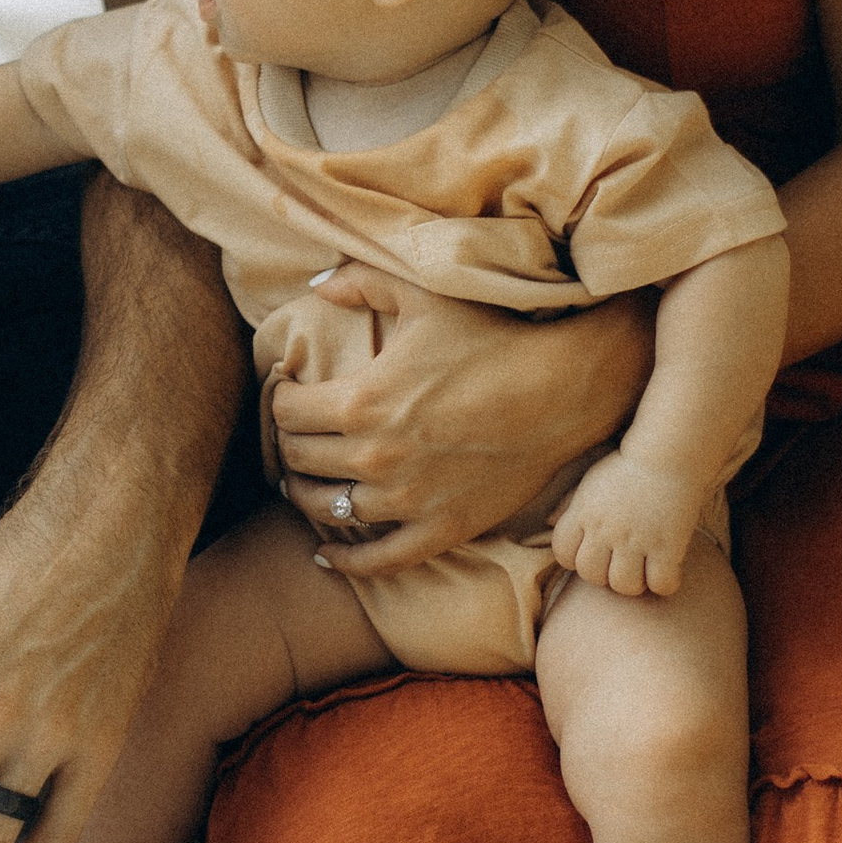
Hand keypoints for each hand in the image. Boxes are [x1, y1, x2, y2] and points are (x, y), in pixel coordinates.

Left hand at [272, 266, 654, 574]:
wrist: (561, 390)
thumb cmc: (492, 338)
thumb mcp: (423, 295)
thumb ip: (361, 281)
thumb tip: (315, 283)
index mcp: (361, 401)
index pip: (286, 412)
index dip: (280, 399)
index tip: (288, 393)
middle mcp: (375, 457)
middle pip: (298, 460)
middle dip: (288, 445)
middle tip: (294, 436)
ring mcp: (407, 500)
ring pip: (327, 509)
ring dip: (306, 496)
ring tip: (303, 484)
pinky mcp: (441, 529)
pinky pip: (378, 560)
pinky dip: (345, 561)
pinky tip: (325, 553)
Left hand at [550, 449, 703, 598]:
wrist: (669, 452)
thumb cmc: (628, 465)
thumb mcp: (590, 479)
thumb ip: (568, 502)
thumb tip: (549, 521)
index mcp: (583, 512)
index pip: (562, 554)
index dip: (574, 560)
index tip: (593, 553)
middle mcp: (605, 529)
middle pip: (591, 575)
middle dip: (603, 575)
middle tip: (620, 564)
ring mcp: (636, 538)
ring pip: (624, 585)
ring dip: (633, 584)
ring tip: (643, 571)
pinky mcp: (667, 545)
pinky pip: (661, 583)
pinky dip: (665, 584)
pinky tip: (667, 570)